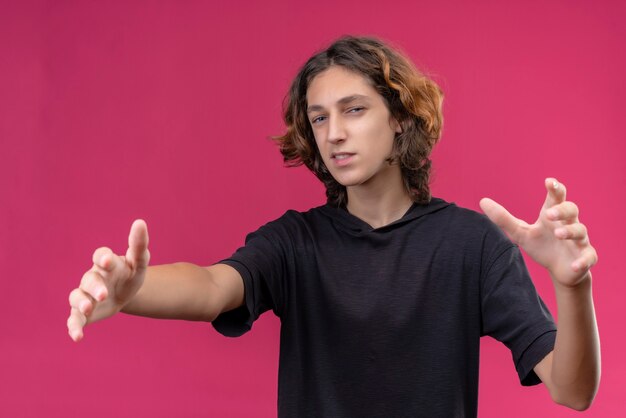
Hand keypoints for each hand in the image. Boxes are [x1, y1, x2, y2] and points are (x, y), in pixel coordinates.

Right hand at [67, 219, 149, 341]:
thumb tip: (140, 222)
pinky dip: (74, 327)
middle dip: (95, 286)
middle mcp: (93, 277)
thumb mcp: (139, 262)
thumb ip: (139, 245)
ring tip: (88, 309)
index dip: (102, 258)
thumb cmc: (130, 274)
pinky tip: (77, 337)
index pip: (100, 255)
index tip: (107, 261)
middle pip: (89, 279)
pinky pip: (74, 319)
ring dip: (81, 303)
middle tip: (104, 294)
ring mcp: (86, 295)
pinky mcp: (83, 313)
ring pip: (77, 297)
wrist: (125, 294)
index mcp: (106, 262)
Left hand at [479, 178, 596, 287]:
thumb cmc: (541, 245)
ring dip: (570, 231)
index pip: (557, 197)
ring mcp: (579, 241)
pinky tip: (574, 264)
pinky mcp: (586, 258)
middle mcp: (569, 223)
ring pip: (580, 231)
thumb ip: (503, 218)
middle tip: (548, 214)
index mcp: (553, 214)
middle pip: (571, 209)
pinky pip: (588, 257)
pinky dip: (582, 260)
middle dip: (561, 210)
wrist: (560, 270)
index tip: (549, 182)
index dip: (555, 188)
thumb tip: (482, 201)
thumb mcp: (520, 232)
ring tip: (558, 234)